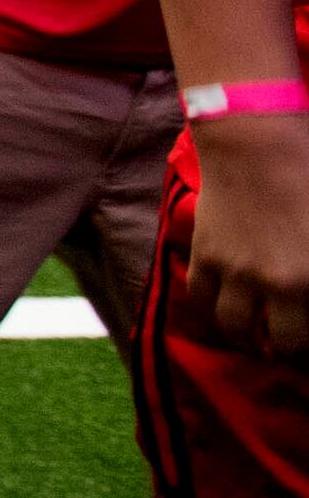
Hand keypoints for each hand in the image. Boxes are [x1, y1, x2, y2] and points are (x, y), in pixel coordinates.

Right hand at [188, 120, 308, 357]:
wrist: (256, 144)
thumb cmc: (307, 176)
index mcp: (307, 279)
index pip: (307, 339)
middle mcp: (270, 283)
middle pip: (277, 344)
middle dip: (286, 353)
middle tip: (291, 349)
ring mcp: (231, 271)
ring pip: (232, 326)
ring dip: (246, 338)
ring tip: (256, 339)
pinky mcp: (205, 254)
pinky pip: (200, 295)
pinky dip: (211, 306)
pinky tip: (225, 305)